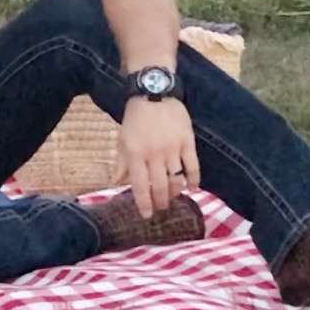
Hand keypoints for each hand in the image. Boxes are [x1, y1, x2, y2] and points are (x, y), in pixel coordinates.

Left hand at [118, 97, 199, 218]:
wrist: (154, 93)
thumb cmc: (135, 119)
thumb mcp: (123, 140)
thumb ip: (122, 164)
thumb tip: (114, 184)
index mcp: (136, 154)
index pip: (139, 185)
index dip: (144, 203)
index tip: (147, 215)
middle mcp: (154, 154)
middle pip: (160, 186)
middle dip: (161, 201)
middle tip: (162, 209)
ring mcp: (173, 148)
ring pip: (177, 179)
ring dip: (176, 193)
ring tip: (173, 198)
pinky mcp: (188, 142)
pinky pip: (193, 166)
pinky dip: (194, 180)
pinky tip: (193, 188)